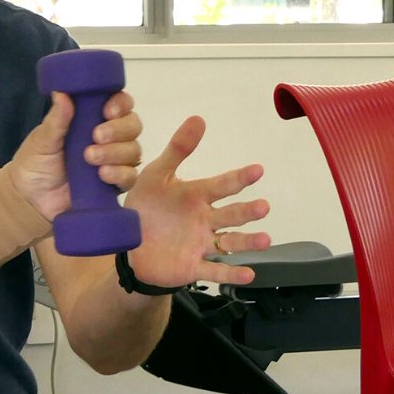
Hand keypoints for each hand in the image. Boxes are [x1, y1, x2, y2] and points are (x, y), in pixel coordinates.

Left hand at [9, 91, 142, 222]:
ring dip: (116, 152)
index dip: (120, 104)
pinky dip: (120, 174)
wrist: (30, 199)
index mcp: (93, 118)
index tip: (107, 110)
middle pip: (132, 125)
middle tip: (96, 135)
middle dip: (118, 129)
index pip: (119, 104)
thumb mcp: (43, 139)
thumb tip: (62, 94)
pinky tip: (102, 174)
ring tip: (90, 157)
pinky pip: (130, 177)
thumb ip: (56, 119)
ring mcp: (113, 161)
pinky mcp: (114, 184)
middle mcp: (109, 137)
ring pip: (133, 151)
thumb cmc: (36, 161)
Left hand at [122, 116, 270, 288]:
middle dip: (247, 211)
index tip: (257, 170)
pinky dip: (231, 273)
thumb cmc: (147, 206)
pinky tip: (248, 274)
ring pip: (230, 243)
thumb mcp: (157, 174)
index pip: (222, 185)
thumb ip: (177, 149)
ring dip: (248, 242)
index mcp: (197, 196)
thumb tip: (198, 119)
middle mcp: (205, 220)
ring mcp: (201, 244)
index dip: (238, 178)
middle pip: (231, 215)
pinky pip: (214, 271)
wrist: (127, 241)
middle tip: (263, 207)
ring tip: (265, 240)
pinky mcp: (192, 266)